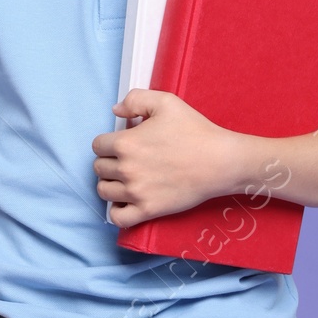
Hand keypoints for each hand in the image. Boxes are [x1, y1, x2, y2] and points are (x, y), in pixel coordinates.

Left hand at [92, 91, 244, 226]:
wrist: (220, 162)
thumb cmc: (195, 131)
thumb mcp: (166, 102)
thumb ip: (135, 99)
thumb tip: (116, 111)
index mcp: (126, 143)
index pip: (97, 146)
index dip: (108, 143)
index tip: (121, 144)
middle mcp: (126, 169)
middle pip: (99, 168)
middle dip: (109, 162)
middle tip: (126, 160)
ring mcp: (136, 192)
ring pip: (104, 191)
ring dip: (111, 184)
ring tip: (125, 180)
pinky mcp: (148, 210)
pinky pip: (118, 217)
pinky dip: (117, 211)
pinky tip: (127, 201)